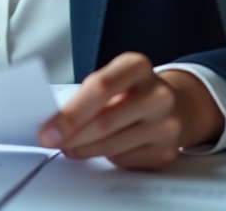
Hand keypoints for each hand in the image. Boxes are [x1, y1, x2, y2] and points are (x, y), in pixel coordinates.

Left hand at [37, 52, 222, 169]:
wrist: (176, 104)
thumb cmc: (132, 91)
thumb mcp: (112, 78)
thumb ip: (87, 95)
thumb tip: (54, 122)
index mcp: (138, 67)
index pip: (100, 88)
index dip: (70, 113)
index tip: (48, 130)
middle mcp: (158, 94)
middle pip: (104, 121)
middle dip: (71, 136)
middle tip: (52, 142)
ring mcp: (167, 124)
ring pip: (112, 145)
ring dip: (84, 149)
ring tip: (72, 146)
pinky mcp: (167, 150)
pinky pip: (124, 159)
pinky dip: (106, 157)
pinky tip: (102, 148)